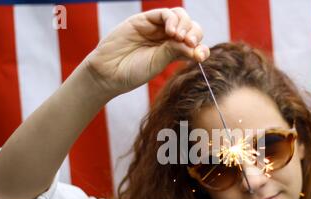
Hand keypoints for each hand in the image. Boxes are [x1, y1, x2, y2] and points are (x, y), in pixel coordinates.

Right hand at [84, 7, 209, 96]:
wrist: (109, 72)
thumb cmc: (132, 72)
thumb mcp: (158, 64)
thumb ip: (174, 52)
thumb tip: (196, 48)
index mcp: (173, 52)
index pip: (194, 44)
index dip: (201, 47)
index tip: (200, 55)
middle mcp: (167, 39)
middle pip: (190, 28)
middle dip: (194, 34)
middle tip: (189, 44)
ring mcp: (156, 28)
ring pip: (180, 17)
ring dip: (184, 25)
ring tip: (178, 38)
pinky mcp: (144, 20)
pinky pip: (164, 13)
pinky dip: (172, 20)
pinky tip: (170, 33)